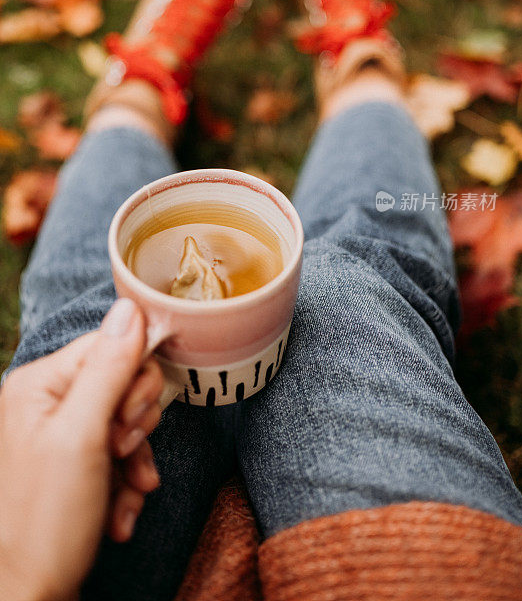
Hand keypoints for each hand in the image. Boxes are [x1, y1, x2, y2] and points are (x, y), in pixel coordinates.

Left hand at [0, 298, 163, 600]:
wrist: (28, 597)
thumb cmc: (45, 520)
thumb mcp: (83, 437)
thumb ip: (109, 368)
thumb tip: (132, 307)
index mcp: (40, 383)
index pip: (111, 345)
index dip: (135, 378)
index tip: (129, 420)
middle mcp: (47, 401)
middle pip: (123, 381)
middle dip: (137, 421)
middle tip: (121, 451)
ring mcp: (60, 434)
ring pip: (127, 419)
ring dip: (137, 457)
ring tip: (125, 489)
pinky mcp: (75, 463)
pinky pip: (120, 453)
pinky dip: (128, 481)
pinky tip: (121, 510)